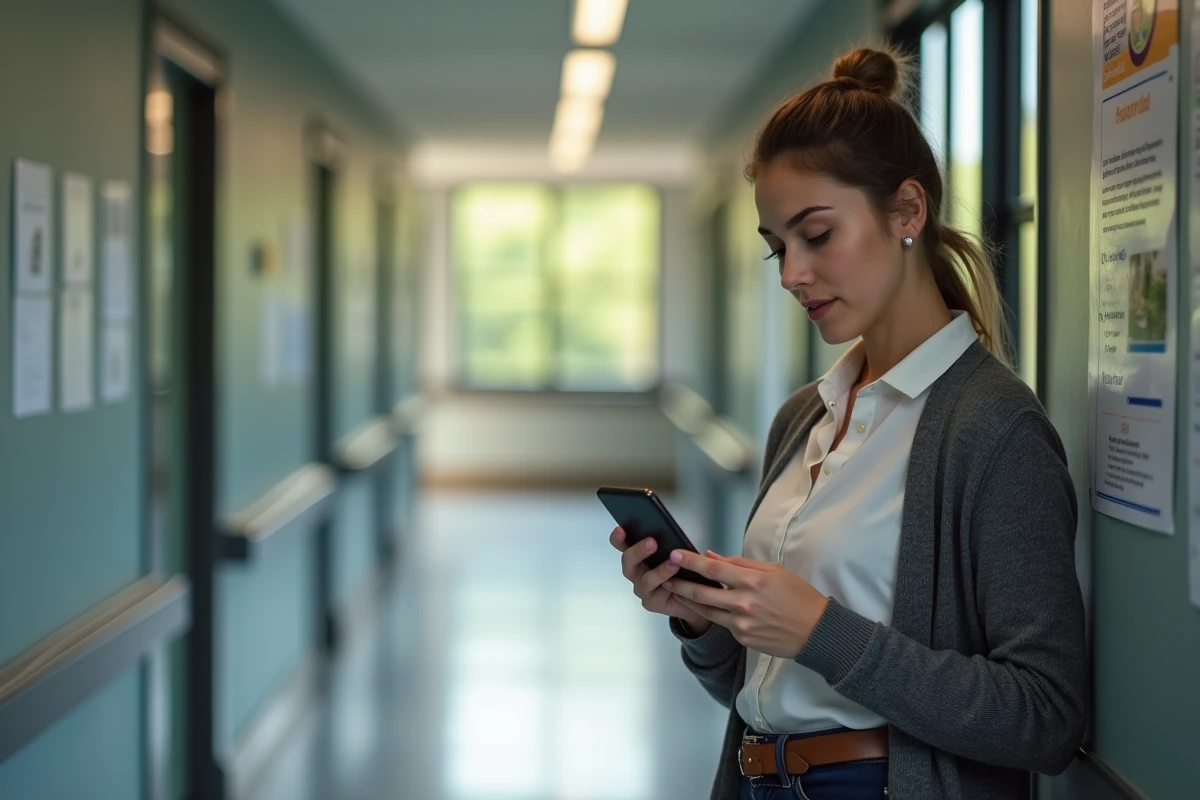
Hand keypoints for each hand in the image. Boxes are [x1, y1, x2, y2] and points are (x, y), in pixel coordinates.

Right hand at [609, 526, 711, 634]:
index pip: (622, 544)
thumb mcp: (677, 551)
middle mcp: (635, 572)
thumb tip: (670, 530)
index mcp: (637, 555)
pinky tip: (678, 581)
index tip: (621, 529)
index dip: (618, 538)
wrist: (693, 597)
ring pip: (646, 579)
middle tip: (652, 542)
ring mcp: (642, 588)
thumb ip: (669, 542)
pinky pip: (657, 594)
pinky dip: (668, 586)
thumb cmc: (682, 570)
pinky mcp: (650, 602)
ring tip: (673, 564)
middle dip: (639, 551)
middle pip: (628, 561)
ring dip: (660, 571)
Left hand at [664, 550, 828, 657]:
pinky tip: (704, 606)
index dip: (691, 562)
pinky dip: (713, 614)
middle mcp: (745, 603)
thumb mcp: (774, 571)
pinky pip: (723, 624)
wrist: (816, 631)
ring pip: (706, 611)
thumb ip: (740, 564)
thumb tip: (712, 556)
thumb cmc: (798, 596)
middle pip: (702, 593)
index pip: (714, 569)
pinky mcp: (743, 639)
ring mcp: (742, 624)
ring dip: (688, 600)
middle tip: (664, 576)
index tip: (675, 554)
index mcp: (753, 582)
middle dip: (680, 583)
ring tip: (675, 590)